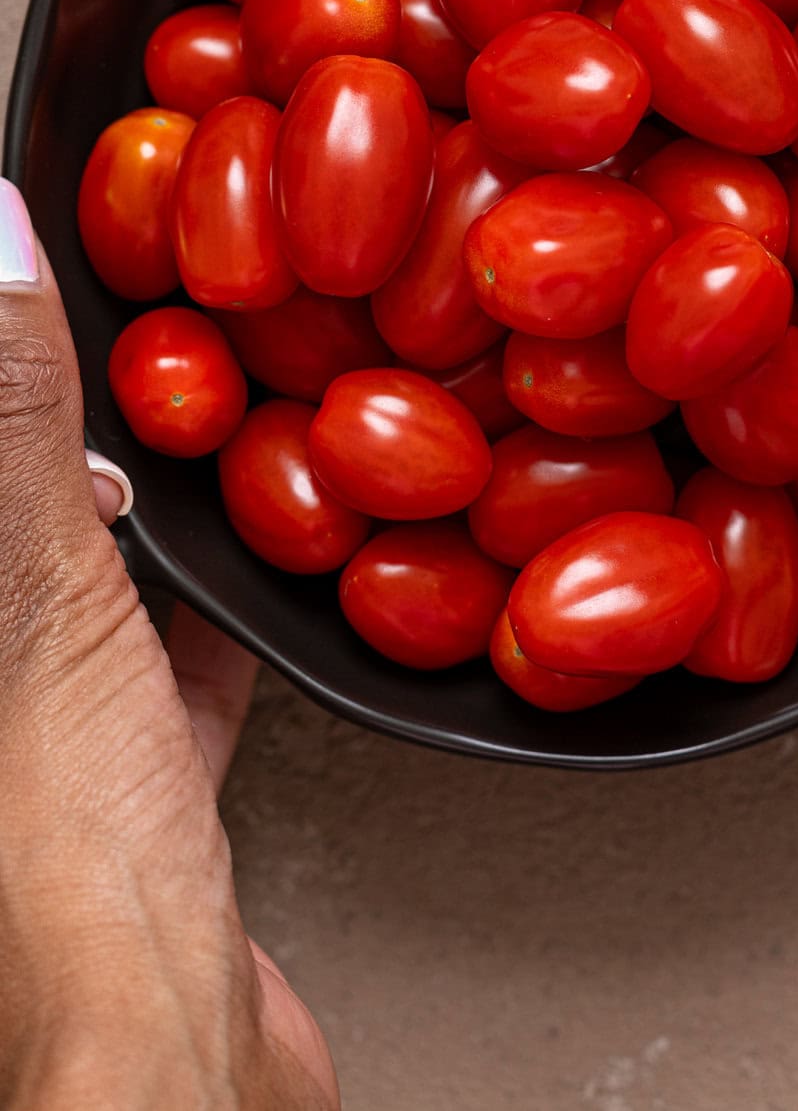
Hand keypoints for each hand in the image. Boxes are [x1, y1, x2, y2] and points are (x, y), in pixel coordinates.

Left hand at [0, 185, 337, 1107]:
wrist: (172, 1065)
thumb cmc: (69, 872)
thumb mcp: (43, 608)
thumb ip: (17, 428)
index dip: (6, 365)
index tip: (38, 291)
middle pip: (17, 530)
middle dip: (61, 449)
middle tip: (119, 360)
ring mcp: (33, 750)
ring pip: (73, 595)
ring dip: (130, 525)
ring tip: (181, 449)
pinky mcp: (114, 800)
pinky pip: (152, 677)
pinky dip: (199, 624)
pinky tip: (245, 583)